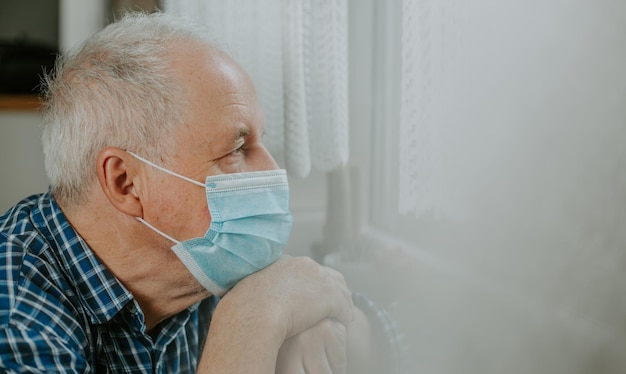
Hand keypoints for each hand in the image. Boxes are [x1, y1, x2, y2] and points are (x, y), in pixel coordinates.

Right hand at [198, 255, 354, 372]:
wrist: (254, 312)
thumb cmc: (244, 307)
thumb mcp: (247, 290)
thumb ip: (255, 290)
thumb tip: (248, 299)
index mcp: (284, 262)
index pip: (306, 269)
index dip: (311, 283)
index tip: (311, 295)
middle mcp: (304, 265)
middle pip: (326, 275)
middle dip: (331, 289)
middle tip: (332, 304)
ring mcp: (318, 278)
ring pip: (339, 289)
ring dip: (341, 302)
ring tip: (341, 316)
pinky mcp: (329, 295)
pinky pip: (344, 306)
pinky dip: (345, 315)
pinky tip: (344, 324)